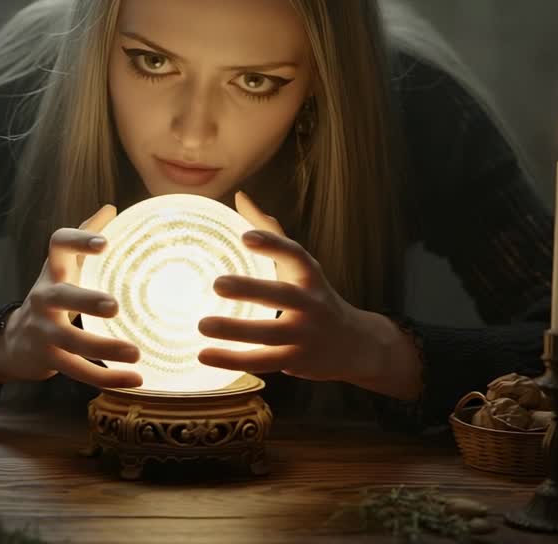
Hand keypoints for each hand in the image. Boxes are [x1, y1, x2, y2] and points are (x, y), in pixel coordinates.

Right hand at [0, 204, 143, 389]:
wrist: (14, 340)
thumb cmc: (51, 293)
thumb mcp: (62, 265)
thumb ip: (84, 235)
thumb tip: (111, 207)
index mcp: (52, 270)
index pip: (59, 244)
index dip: (79, 240)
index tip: (104, 242)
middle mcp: (44, 298)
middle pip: (61, 296)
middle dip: (85, 300)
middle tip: (114, 306)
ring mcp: (44, 331)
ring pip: (71, 341)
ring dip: (104, 349)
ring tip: (135, 353)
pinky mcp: (49, 359)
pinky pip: (78, 372)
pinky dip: (107, 378)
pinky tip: (135, 380)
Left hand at [197, 191, 373, 383]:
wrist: (355, 344)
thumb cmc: (316, 297)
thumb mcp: (300, 266)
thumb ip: (271, 233)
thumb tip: (240, 197)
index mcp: (311, 276)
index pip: (295, 255)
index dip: (272, 245)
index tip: (245, 236)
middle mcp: (312, 304)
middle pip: (282, 296)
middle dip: (251, 290)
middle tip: (217, 284)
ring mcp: (305, 335)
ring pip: (269, 334)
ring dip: (235, 331)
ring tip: (202, 324)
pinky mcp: (295, 361)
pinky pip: (262, 361)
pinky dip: (232, 360)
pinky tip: (203, 355)